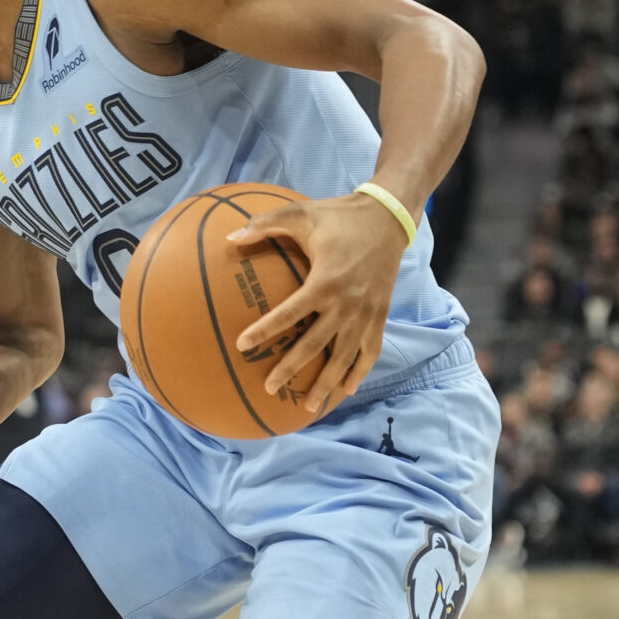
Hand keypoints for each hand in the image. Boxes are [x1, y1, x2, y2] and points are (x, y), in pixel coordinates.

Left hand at [228, 189, 407, 416]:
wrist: (388, 218)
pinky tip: (347, 389)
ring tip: (309, 405)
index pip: (289, 313)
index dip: (265, 331)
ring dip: (327, 382)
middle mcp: (347, 303)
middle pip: (315, 345)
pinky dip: (360, 371)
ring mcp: (367, 313)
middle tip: (269, 388)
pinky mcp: (381, 315)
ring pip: (345, 356)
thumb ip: (265, 224)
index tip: (242, 346)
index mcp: (325, 282)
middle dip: (291, 369)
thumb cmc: (339, 216)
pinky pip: (371, 350)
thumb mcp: (301, 213)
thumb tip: (230, 236)